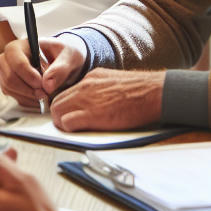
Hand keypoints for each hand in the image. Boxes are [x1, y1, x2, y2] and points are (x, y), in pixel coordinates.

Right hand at [0, 36, 82, 106]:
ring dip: (29, 96)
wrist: (64, 63)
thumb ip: (60, 68)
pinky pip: (14, 97)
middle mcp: (9, 58)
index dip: (27, 74)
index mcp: (21, 45)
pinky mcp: (9, 85)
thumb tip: (47, 85)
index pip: (15, 59)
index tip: (41, 83)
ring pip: (9, 89)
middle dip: (28, 89)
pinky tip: (41, 98)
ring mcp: (6, 72)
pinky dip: (29, 101)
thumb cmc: (65, 55)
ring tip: (45, 95)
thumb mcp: (69, 57)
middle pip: (9, 77)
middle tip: (45, 93)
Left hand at [49, 68, 164, 130]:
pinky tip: (76, 132)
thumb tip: (95, 99)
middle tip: (65, 124)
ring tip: (70, 130)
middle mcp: (85, 86)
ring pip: (58, 111)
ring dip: (61, 122)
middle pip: (57, 101)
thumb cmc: (141, 90)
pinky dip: (68, 129)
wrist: (153, 92)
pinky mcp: (92, 115)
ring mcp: (86, 100)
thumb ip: (100, 87)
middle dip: (59, 114)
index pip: (67, 92)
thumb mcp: (114, 81)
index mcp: (91, 78)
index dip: (66, 105)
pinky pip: (68, 122)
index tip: (68, 112)